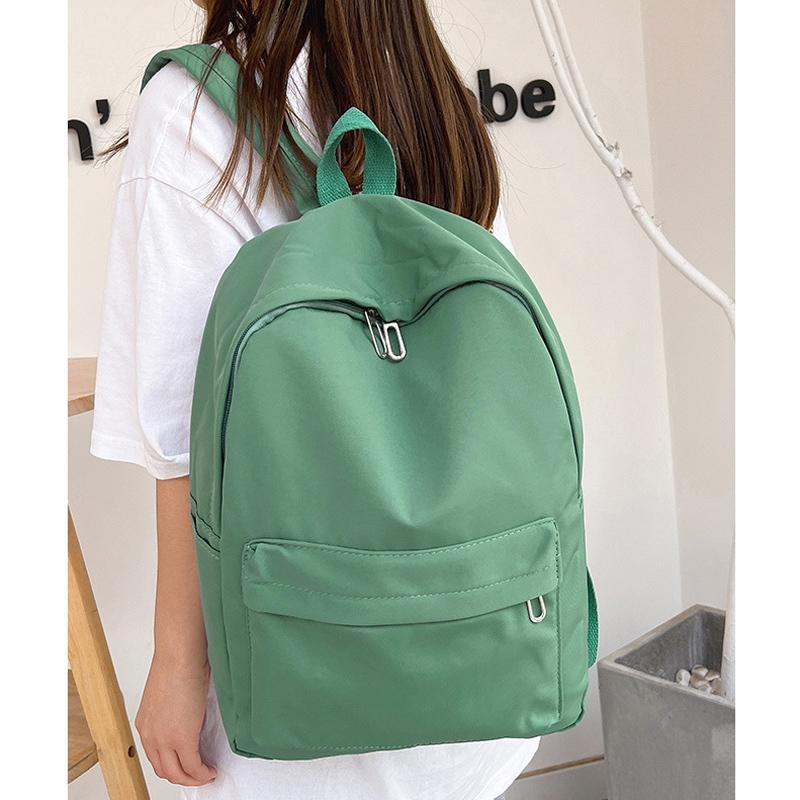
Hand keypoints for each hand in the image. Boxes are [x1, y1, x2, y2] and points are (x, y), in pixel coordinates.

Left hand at [135, 653, 216, 785]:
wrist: (180, 654)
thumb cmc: (178, 662)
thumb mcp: (170, 693)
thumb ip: (174, 711)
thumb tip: (189, 717)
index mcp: (146, 724)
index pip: (155, 756)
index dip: (172, 765)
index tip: (186, 765)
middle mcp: (150, 735)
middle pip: (164, 770)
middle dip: (182, 777)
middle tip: (197, 775)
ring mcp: (164, 739)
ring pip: (176, 773)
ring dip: (193, 778)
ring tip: (206, 774)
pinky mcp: (182, 738)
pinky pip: (193, 766)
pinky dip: (202, 773)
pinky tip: (210, 770)